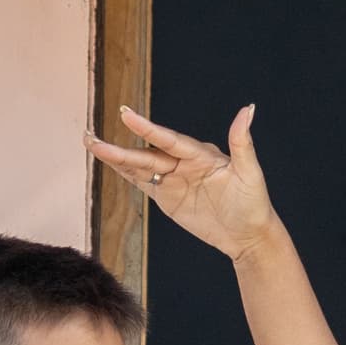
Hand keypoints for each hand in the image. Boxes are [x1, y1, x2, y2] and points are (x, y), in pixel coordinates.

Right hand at [87, 104, 279, 257]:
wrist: (249, 235)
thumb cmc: (254, 203)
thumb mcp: (251, 173)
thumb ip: (243, 142)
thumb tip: (249, 109)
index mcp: (200, 154)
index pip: (168, 139)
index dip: (147, 128)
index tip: (126, 115)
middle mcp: (183, 162)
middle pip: (146, 154)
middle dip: (119, 149)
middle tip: (92, 139)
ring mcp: (173, 179)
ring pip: (140, 166)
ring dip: (116, 158)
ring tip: (91, 145)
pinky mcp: (167, 197)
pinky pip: (142, 182)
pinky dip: (124, 173)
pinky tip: (108, 163)